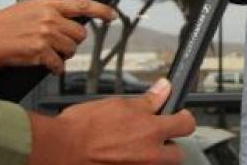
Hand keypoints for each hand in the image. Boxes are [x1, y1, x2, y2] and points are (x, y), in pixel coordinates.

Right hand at [0, 0, 116, 73]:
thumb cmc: (4, 26)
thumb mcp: (29, 7)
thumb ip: (53, 7)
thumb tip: (78, 2)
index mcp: (48, 4)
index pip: (82, 5)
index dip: (101, 10)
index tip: (112, 15)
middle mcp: (49, 18)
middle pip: (79, 34)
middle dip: (71, 41)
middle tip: (57, 43)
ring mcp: (45, 35)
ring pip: (71, 50)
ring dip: (63, 55)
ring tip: (46, 52)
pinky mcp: (40, 53)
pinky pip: (59, 65)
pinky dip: (55, 68)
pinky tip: (45, 64)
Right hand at [29, 78, 195, 164]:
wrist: (60, 148)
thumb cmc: (83, 127)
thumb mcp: (118, 104)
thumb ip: (147, 101)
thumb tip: (164, 89)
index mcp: (150, 131)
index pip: (186, 125)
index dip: (183, 117)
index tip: (178, 115)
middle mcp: (149, 155)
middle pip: (177, 153)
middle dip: (169, 144)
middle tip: (153, 135)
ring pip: (158, 164)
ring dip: (151, 156)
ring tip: (133, 147)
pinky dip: (134, 163)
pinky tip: (121, 156)